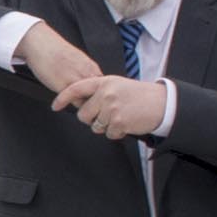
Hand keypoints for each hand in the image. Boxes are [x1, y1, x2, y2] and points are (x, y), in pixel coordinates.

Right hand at [11, 23, 104, 102]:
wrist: (41, 44)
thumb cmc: (55, 51)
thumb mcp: (77, 60)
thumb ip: (86, 72)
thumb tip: (91, 83)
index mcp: (92, 67)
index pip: (104, 88)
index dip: (100, 97)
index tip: (96, 102)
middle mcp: (87, 74)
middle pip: (100, 96)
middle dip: (96, 105)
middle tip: (90, 110)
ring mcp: (77, 80)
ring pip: (89, 102)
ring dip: (86, 108)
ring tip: (78, 109)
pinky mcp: (65, 86)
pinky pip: (75, 103)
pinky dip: (72, 107)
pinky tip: (66, 104)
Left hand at [53, 71, 167, 141]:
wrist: (160, 103)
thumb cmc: (140, 95)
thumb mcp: (118, 85)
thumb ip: (100, 91)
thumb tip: (83, 103)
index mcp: (104, 82)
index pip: (76, 88)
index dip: (63, 98)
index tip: (55, 105)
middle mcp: (106, 94)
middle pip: (83, 115)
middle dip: (92, 119)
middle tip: (106, 115)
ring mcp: (112, 108)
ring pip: (96, 126)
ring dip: (106, 126)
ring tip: (121, 116)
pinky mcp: (118, 122)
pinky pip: (109, 134)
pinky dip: (117, 132)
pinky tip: (127, 122)